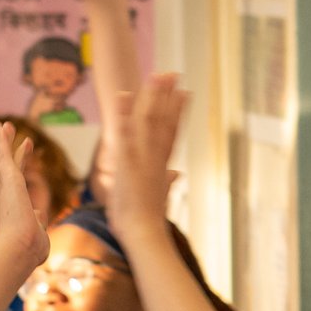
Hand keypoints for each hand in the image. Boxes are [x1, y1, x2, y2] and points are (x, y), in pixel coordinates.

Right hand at [0, 121, 49, 269]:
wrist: (20, 250)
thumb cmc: (30, 249)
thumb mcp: (37, 232)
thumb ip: (37, 221)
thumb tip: (40, 214)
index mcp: (13, 205)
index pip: (14, 181)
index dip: (18, 164)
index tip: (25, 151)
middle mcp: (6, 194)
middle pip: (2, 164)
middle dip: (3, 147)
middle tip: (3, 129)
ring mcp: (6, 186)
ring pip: (1, 157)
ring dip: (1, 139)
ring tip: (1, 124)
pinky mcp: (10, 179)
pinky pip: (3, 154)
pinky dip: (2, 141)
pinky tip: (1, 127)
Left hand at [102, 76, 185, 235]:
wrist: (145, 237)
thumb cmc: (149, 224)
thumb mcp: (160, 198)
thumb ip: (167, 182)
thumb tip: (177, 174)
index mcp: (162, 166)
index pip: (173, 132)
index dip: (179, 112)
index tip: (185, 93)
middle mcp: (157, 158)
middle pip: (165, 121)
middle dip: (169, 96)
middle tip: (173, 73)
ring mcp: (144, 159)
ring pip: (149, 122)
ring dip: (152, 97)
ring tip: (156, 75)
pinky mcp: (128, 163)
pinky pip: (126, 134)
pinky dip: (125, 114)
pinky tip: (125, 96)